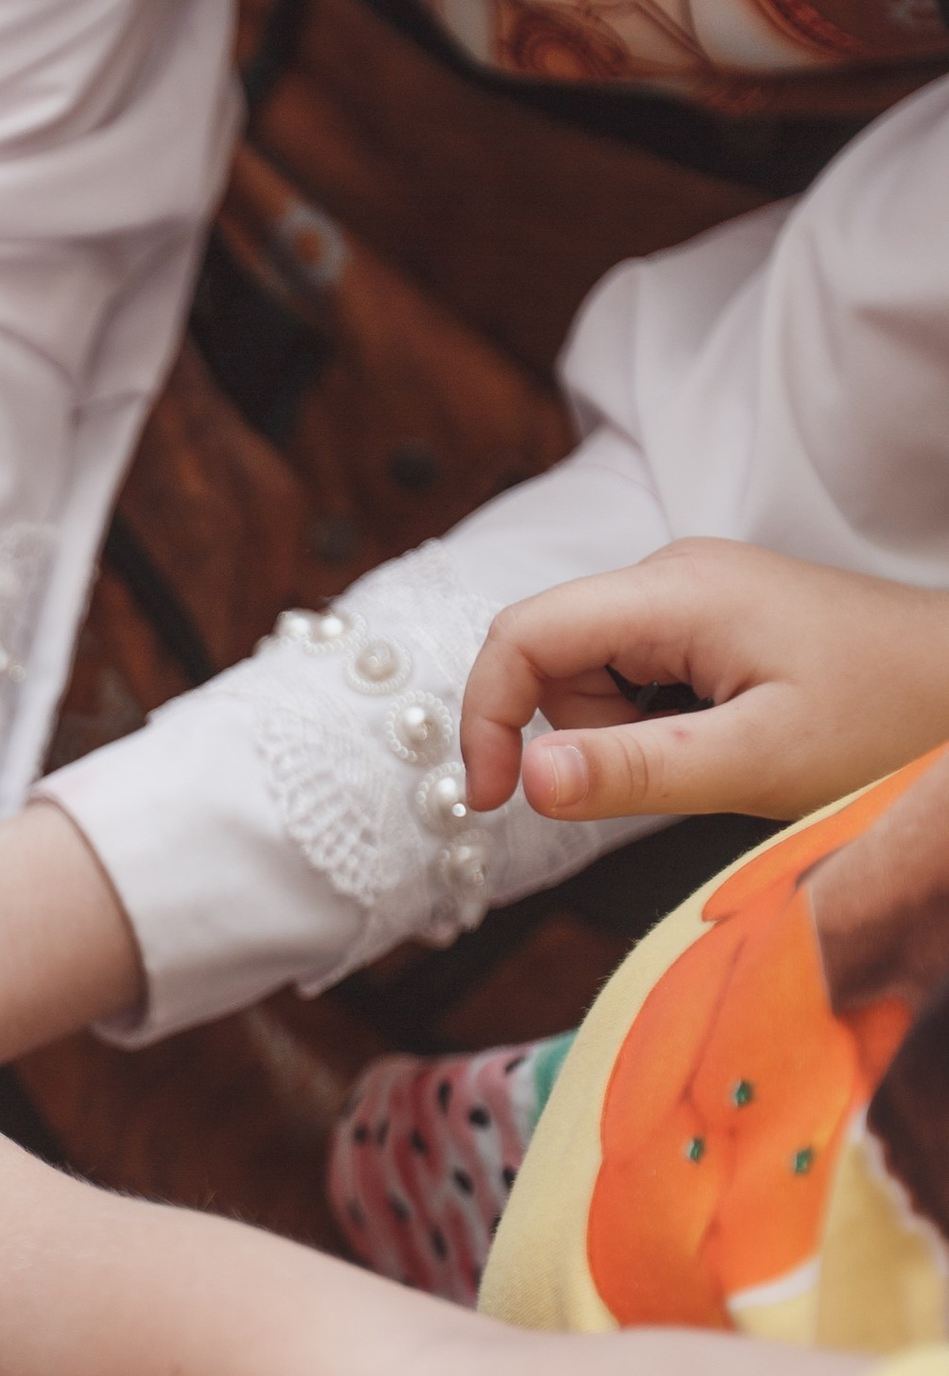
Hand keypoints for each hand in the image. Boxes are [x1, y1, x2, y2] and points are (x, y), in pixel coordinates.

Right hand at [460, 541, 948, 829]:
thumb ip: (633, 771)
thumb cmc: (887, 717)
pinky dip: (661, 724)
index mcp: (674, 591)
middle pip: (555, 660)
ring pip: (594, 676)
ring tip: (723, 752)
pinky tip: (728, 735)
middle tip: (683, 771)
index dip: (488, 718)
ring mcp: (691, 593)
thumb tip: (526, 780)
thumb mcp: (756, 761)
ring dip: (629, 735)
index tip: (496, 800)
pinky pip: (638, 677)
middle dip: (586, 735)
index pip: (522, 635)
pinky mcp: (709, 619)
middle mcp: (672, 574)